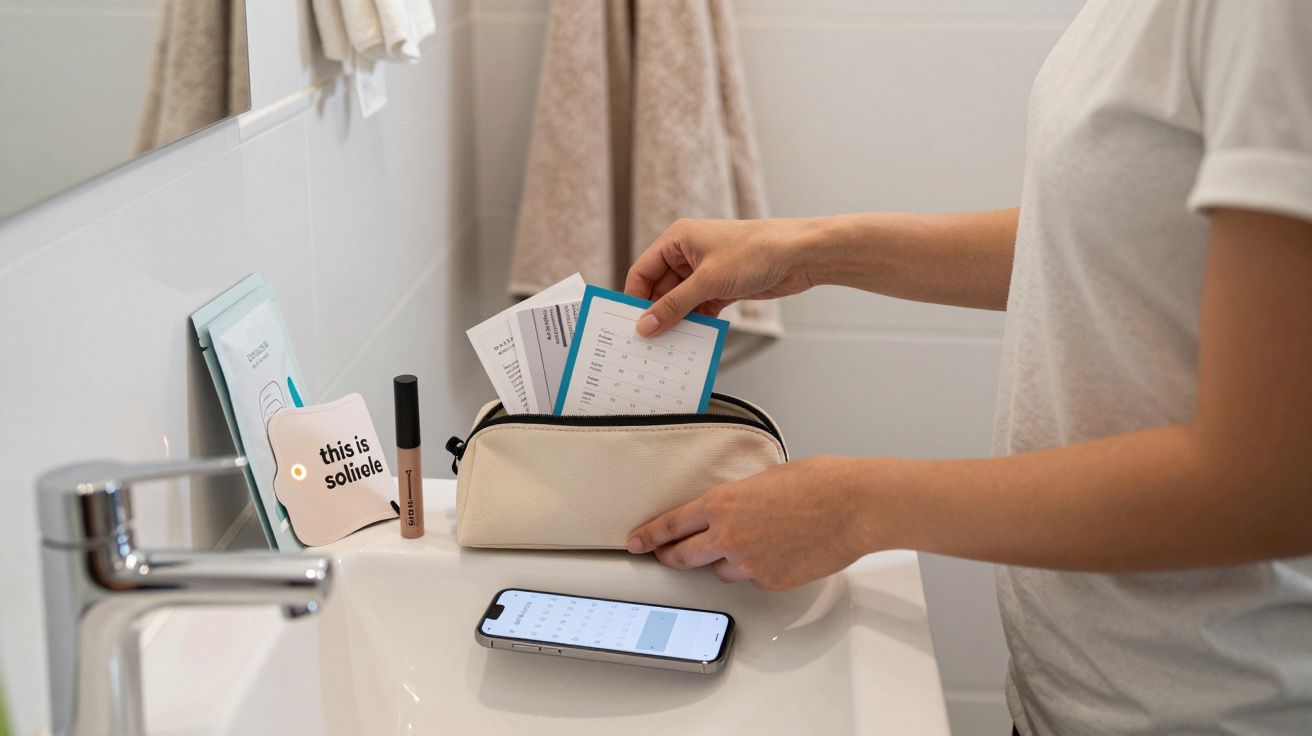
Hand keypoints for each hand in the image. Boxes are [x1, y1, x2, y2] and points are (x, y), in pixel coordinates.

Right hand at [624, 218, 818, 336]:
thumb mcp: (708, 281)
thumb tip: (646, 324)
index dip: (635, 297)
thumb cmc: (756, 251)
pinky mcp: (722, 286)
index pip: (643, 270)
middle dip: (657, 313)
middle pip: (660, 288)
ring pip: (680, 301)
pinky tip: (694, 338)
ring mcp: (706, 270)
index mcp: (678, 239)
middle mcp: (688, 253)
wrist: (800, 254)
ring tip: (670, 344)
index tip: (630, 325)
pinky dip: (697, 321)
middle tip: (649, 341)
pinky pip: (700, 307)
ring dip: (677, 320)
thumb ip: (674, 305)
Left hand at [625, 457, 873, 590]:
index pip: (671, 525)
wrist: (855, 506)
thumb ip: (737, 499)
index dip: (649, 536)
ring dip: (725, 561)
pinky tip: (781, 551)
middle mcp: (729, 537)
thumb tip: (730, 510)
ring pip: (720, 571)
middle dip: (671, 557)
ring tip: (755, 541)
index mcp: (723, 504)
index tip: (636, 541)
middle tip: (667, 556)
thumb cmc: (820, 483)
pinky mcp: (771, 581)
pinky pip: (754, 579)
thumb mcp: (764, 479)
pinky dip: (759, 570)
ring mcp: (750, 564)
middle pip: (682, 557)